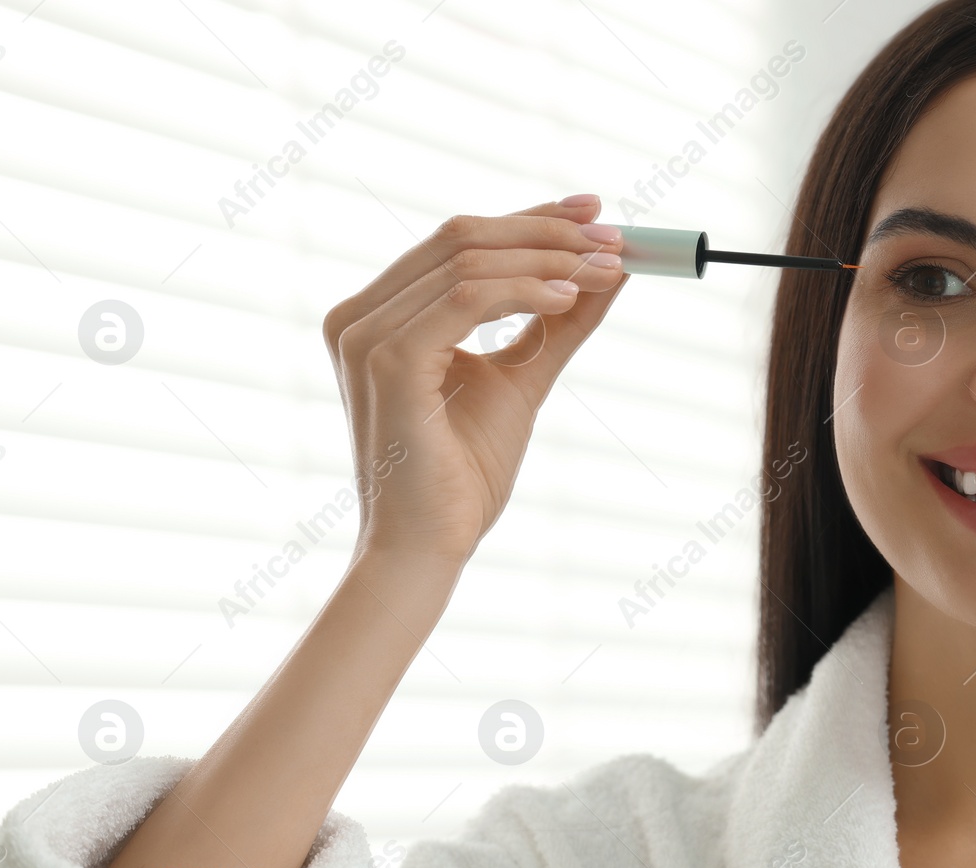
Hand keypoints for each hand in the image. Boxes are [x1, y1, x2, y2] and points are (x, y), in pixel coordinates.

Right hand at [321, 194, 628, 567]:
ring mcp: (367, 337)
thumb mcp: (522, 381)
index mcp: (380, 315)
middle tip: (615, 237)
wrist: (429, 547)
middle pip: (461, 237)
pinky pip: (467, 300)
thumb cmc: (463, 475)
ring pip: (468, 261)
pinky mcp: (389, 363)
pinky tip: (569, 297)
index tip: (595, 211)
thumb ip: (558, 323)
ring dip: (548, 258)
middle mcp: (360, 317)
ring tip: (607, 270)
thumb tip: (610, 269)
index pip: (458, 241)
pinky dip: (526, 290)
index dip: (529, 217)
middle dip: (547, 231)